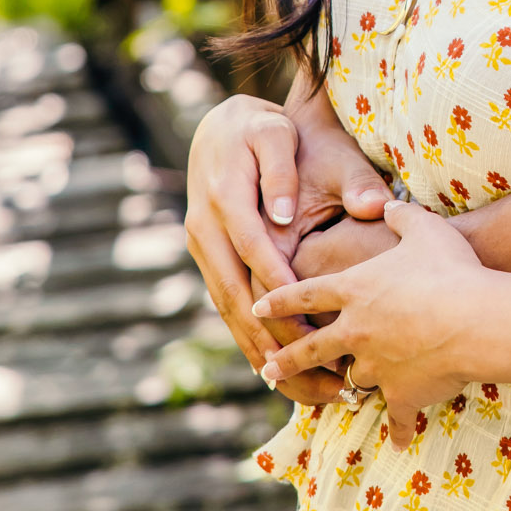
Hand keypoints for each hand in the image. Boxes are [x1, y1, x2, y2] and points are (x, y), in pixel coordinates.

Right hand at [185, 88, 388, 395]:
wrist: (222, 126)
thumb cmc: (263, 129)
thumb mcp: (276, 133)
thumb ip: (282, 170)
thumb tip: (281, 215)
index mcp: (224, 197)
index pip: (253, 251)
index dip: (279, 290)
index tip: (310, 324)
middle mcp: (204, 228)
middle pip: (234, 292)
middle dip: (270, 335)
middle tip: (309, 369)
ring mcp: (201, 247)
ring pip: (226, 307)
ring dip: (257, 347)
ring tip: (296, 385)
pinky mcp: (207, 259)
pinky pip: (225, 304)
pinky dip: (246, 337)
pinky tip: (273, 369)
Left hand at [256, 202, 485, 446]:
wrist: (474, 318)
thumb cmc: (449, 268)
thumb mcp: (424, 228)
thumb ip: (400, 214)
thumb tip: (387, 203)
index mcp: (355, 289)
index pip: (305, 293)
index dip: (280, 299)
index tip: (258, 307)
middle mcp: (356, 330)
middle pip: (311, 347)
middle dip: (287, 359)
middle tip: (267, 368)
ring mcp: (377, 364)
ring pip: (351, 380)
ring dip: (339, 390)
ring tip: (329, 400)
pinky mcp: (402, 392)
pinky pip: (397, 415)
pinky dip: (398, 428)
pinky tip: (397, 440)